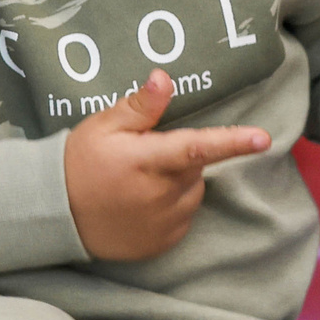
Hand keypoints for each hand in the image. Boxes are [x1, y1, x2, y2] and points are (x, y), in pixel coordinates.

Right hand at [64, 69, 272, 260]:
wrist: (57, 214)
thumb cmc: (79, 162)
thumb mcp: (102, 127)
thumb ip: (139, 106)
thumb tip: (164, 78)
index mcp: (146, 160)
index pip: (196, 147)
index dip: (232, 142)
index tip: (263, 138)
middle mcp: (160, 194)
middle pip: (196, 166)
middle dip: (180, 156)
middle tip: (144, 155)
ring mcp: (163, 222)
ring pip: (193, 191)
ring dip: (178, 182)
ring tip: (140, 182)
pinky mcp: (163, 241)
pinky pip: (184, 216)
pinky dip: (171, 206)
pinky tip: (141, 203)